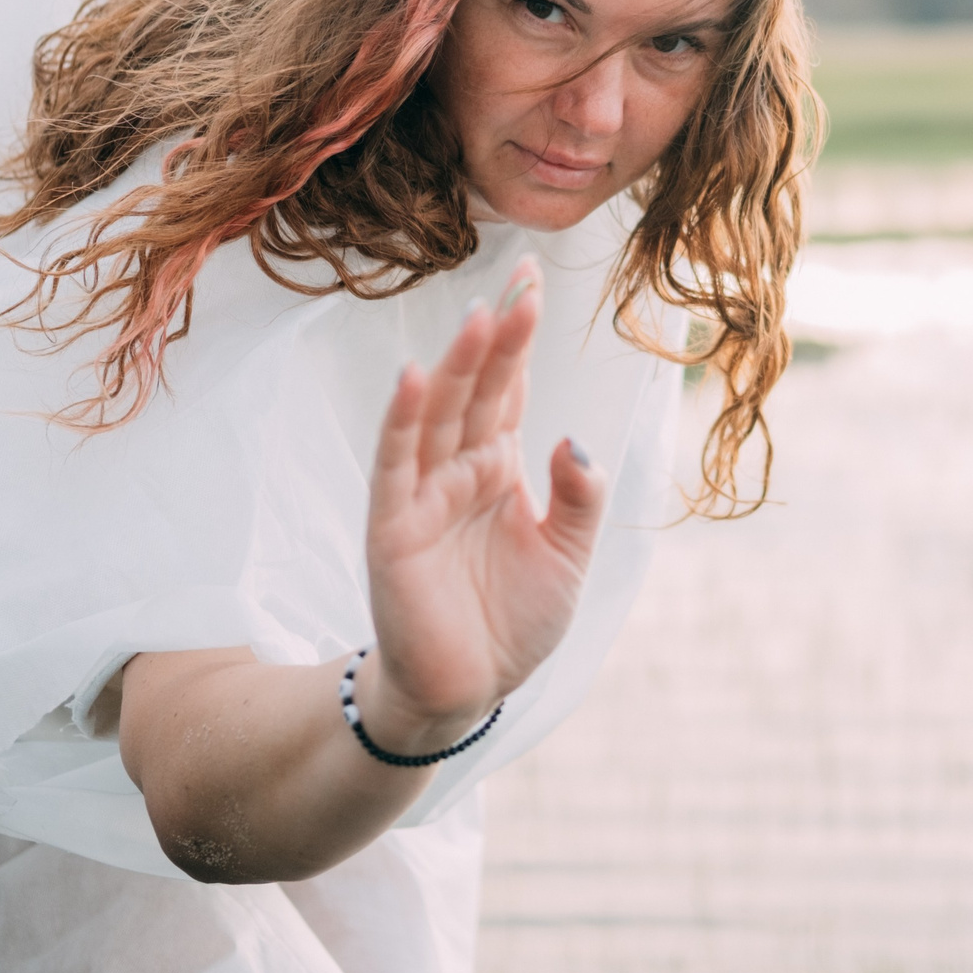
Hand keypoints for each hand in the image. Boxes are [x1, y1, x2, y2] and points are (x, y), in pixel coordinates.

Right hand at [359, 256, 607, 752]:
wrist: (468, 691)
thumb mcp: (568, 556)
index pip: (509, 388)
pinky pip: (397, 465)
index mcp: (498, 467)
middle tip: (521, 282)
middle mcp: (459, 469)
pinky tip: (413, 378)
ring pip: (440, 415)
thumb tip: (573, 438)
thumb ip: (578, 498)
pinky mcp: (394, 527)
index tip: (533, 280)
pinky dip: (403, 421)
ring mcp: (424, 494)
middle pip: (478, 389)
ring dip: (458, 366)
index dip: (520, 339)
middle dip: (499, 336)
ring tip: (482, 317)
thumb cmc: (511, 622)